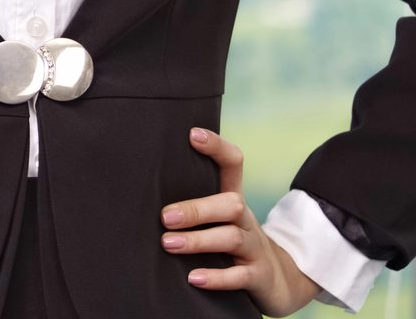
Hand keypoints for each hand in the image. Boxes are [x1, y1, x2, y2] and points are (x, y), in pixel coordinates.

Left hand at [160, 128, 319, 316]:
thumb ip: (189, 203)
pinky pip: (240, 276)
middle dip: (197, 209)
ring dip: (198, 240)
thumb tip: (139, 189)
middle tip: (164, 216)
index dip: (217, 147)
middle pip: (231, 203)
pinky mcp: (258, 277)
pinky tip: (193, 278)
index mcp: (233, 200)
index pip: (233, 164)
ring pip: (231, 238)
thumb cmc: (229, 244)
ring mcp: (254, 248)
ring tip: (168, 244)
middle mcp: (245, 220)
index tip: (192, 134)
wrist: (276, 282)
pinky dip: (217, 277)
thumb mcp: (217, 220)